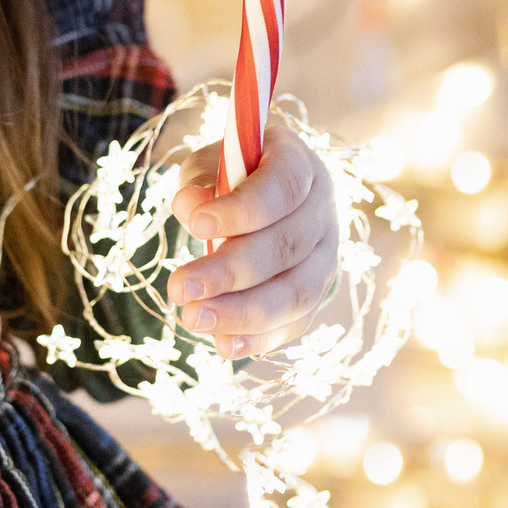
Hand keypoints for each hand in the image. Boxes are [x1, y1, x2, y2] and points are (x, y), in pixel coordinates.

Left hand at [165, 124, 337, 357]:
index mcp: (300, 165)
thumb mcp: (211, 163)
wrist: (264, 197)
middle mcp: (323, 211)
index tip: (196, 226)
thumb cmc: (232, 174)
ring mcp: (326, 257)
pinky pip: (295, 322)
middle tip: (180, 287)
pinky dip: (259, 338)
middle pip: (287, 246)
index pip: (283, 188)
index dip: (242, 210)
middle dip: (231, 271)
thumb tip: (189, 206)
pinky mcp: (316, 294)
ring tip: (193, 319)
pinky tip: (222, 345)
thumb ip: (200, 180)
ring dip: (244, 312)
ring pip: (297, 292)